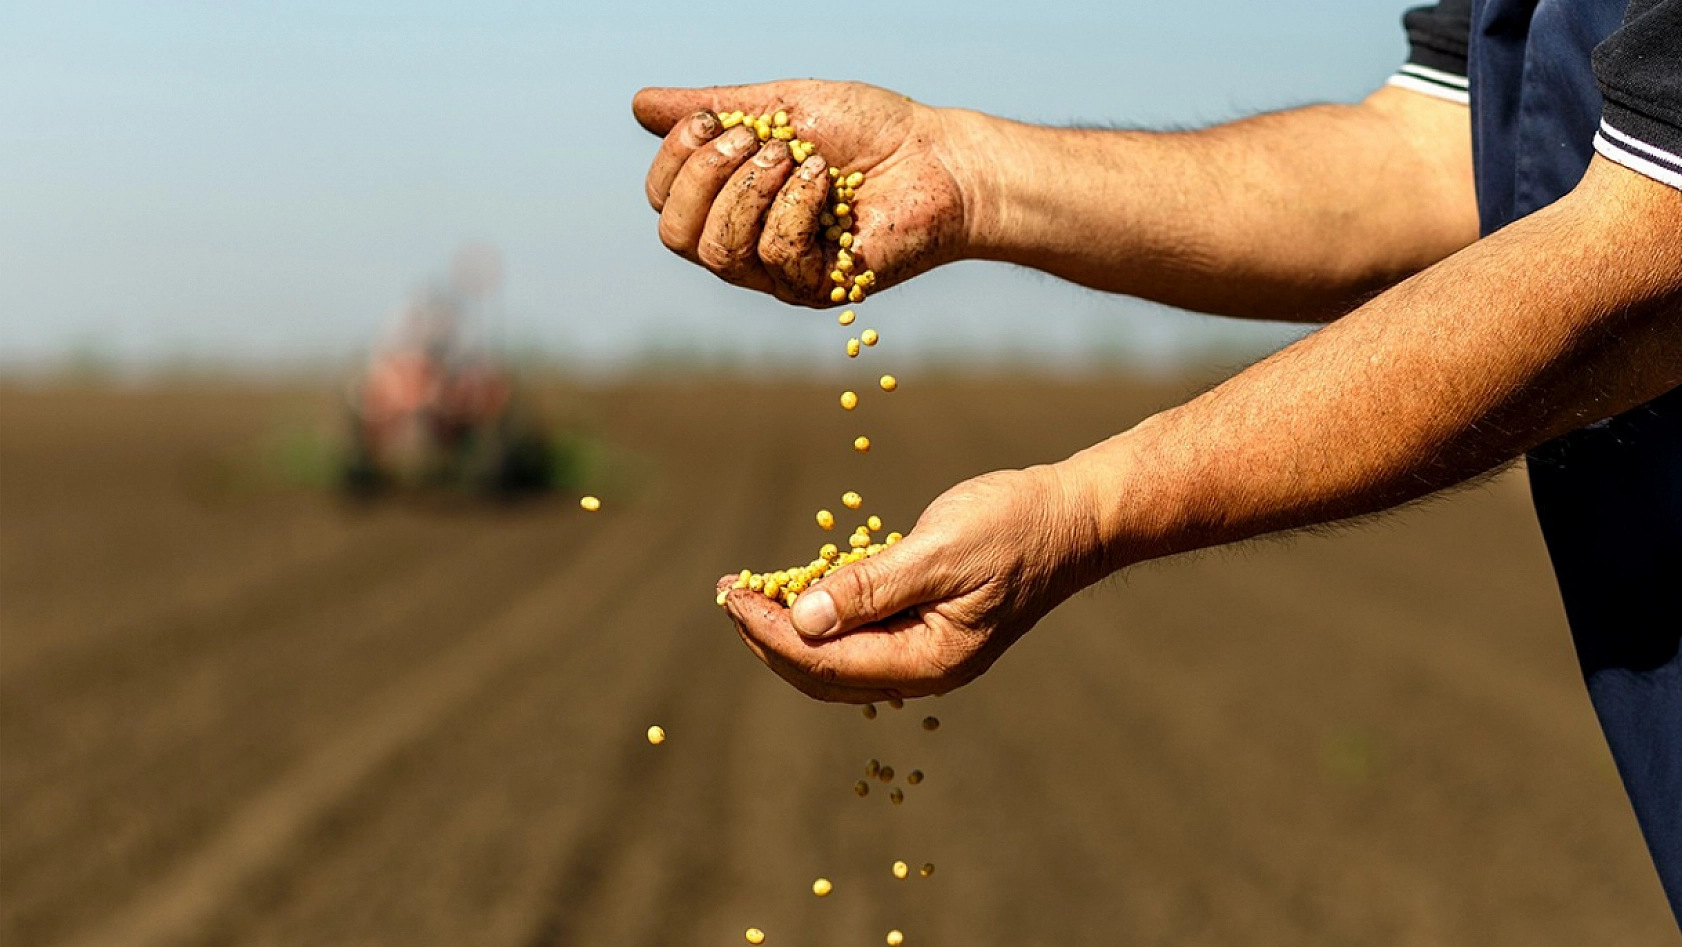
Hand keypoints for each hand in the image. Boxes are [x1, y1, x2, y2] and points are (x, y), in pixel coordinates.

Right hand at [632, 80, 974, 305]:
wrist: (939, 158)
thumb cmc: (871, 131)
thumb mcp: (782, 106)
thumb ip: (716, 108)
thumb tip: (640, 105)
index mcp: (731, 202)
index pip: (663, 201)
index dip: (675, 159)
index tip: (714, 120)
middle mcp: (745, 243)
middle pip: (675, 234)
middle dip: (705, 176)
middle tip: (760, 140)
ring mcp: (778, 272)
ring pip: (717, 251)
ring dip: (751, 191)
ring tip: (798, 157)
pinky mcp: (816, 288)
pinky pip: (774, 256)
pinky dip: (795, 207)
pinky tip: (827, 184)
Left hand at [716, 465, 1104, 701]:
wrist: (1074, 518)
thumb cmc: (1015, 526)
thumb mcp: (940, 550)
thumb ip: (872, 587)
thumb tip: (803, 620)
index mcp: (930, 661)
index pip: (827, 662)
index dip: (770, 632)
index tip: (731, 597)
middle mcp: (925, 670)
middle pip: (824, 672)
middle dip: (769, 636)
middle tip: (726, 595)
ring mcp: (927, 653)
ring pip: (838, 659)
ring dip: (789, 628)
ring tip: (747, 595)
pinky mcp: (927, 628)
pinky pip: (861, 636)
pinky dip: (823, 616)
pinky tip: (797, 589)